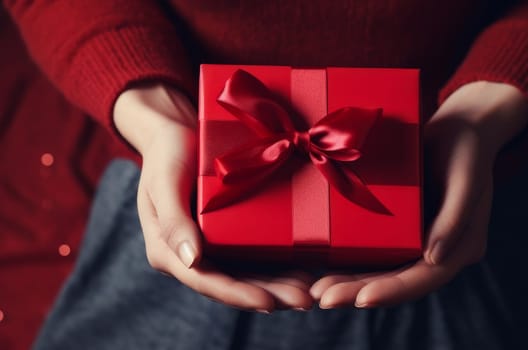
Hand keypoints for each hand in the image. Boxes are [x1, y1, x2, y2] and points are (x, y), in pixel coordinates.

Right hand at [113, 83, 313, 311]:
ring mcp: (211, 245)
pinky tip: (305, 267)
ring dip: (279, 285)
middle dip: (270, 295)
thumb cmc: (166, 153)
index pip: (206, 281)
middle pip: (233, 284)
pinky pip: (254, 254)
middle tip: (305, 300)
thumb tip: (192, 260)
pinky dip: (278, 263)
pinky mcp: (228, 233)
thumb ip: (173, 221)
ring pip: (247, 274)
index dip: (238, 294)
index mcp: (168, 250)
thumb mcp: (164, 182)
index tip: (269, 303)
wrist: (176, 131)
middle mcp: (191, 254)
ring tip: (311, 289)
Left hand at [309, 81, 527, 307]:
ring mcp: (417, 241)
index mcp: (462, 248)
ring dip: (350, 282)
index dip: (393, 290)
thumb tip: (434, 259)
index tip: (361, 299)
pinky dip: (351, 260)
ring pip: (382, 271)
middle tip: (323, 298)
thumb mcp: (466, 178)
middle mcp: (438, 252)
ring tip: (317, 290)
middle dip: (359, 292)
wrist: (458, 128)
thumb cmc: (467, 149)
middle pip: (397, 281)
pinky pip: (375, 250)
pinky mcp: (400, 229)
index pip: (425, 278)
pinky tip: (324, 265)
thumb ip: (454, 219)